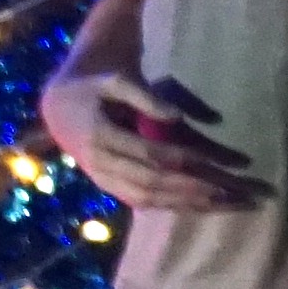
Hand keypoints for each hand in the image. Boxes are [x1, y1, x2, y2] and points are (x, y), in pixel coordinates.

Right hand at [46, 71, 262, 213]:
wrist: (59, 109)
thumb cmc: (93, 89)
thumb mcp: (114, 80)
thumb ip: (143, 96)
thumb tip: (176, 117)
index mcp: (99, 136)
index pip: (147, 154)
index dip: (181, 159)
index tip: (212, 160)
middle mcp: (100, 165)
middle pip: (151, 184)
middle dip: (191, 189)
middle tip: (228, 190)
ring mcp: (103, 180)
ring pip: (148, 199)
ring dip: (187, 204)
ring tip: (224, 204)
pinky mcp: (109, 188)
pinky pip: (142, 203)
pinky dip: (173, 206)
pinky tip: (200, 207)